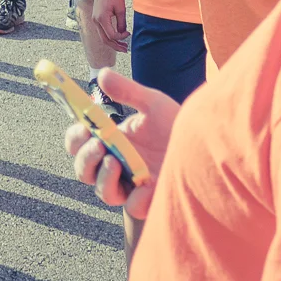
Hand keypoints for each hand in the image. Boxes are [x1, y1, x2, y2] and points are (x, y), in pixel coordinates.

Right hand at [64, 68, 178, 218]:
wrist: (206, 142)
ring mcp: (130, 185)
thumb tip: (103, 74)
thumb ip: (128, 91)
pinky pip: (133, 206)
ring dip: (104, 177)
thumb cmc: (173, 124)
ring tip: (115, 161)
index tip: (82, 127)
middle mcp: (114, 165)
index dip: (74, 138)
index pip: (78, 144)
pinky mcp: (148, 199)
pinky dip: (136, 198)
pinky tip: (147, 182)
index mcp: (109, 142)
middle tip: (98, 144)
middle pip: (83, 171)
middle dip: (85, 158)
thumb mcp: (152, 103)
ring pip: (103, 192)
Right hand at [89, 0, 130, 52]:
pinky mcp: (96, 18)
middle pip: (105, 40)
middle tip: (125, 49)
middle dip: (115, 46)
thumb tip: (123, 34)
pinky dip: (109, 36)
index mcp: (101, 18)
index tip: (128, 33)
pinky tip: (117, 37)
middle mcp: (95, 21)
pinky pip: (102, 31)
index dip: (121, 37)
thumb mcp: (120, 9)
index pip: (111, 35)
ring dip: (112, 42)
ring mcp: (94, 20)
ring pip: (102, 36)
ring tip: (122, 46)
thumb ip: (121, 23)